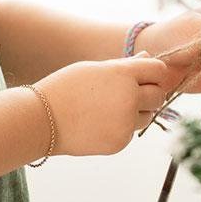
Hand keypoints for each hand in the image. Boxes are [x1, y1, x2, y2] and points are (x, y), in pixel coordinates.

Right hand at [36, 55, 174, 154]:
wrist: (41, 120)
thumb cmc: (65, 89)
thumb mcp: (94, 70)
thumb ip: (124, 66)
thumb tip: (149, 59)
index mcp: (122, 74)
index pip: (159, 71)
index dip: (154, 74)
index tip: (145, 78)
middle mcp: (129, 98)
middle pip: (159, 95)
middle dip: (149, 94)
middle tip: (128, 95)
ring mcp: (125, 122)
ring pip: (147, 116)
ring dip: (137, 112)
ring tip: (108, 109)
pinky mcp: (120, 142)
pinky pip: (131, 133)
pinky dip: (121, 128)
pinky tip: (99, 123)